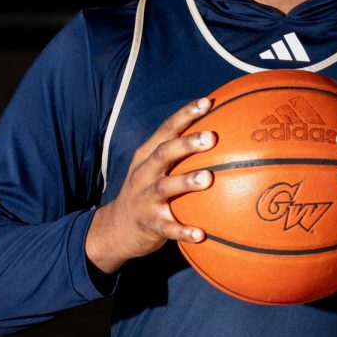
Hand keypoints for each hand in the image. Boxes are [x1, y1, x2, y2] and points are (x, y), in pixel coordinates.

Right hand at [85, 96, 216, 274]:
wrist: (116, 228)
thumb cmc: (147, 190)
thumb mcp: (155, 167)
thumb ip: (180, 152)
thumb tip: (221, 131)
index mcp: (147, 156)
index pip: (166, 129)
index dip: (186, 114)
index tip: (207, 102)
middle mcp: (144, 173)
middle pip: (164, 153)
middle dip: (186, 144)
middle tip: (211, 137)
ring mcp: (144, 199)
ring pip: (164, 187)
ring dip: (185, 182)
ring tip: (208, 178)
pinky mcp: (148, 224)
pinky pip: (167, 228)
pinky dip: (183, 231)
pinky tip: (200, 234)